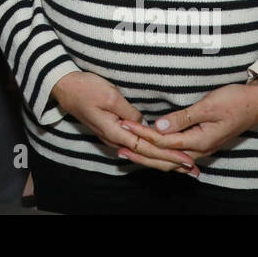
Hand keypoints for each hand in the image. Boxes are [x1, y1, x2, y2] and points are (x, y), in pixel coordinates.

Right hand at [51, 71, 195, 173]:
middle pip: (147, 157)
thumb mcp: (110, 96)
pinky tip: (162, 155)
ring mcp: (113, 137)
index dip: (169, 155)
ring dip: (164, 160)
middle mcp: (115, 140)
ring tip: (182, 166)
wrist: (64, 87)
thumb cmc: (85, 89)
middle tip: (193, 169)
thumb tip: (145, 123)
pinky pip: (137, 147)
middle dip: (171, 163)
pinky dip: (153, 153)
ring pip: (143, 154)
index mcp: (115, 132)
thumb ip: (129, 112)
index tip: (187, 160)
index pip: (148, 149)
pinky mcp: (113, 132)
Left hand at [119, 82, 257, 167]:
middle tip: (119, 150)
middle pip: (165, 157)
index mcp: (200, 141)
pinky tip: (152, 151)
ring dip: (149, 155)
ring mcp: (202, 147)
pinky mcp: (203, 141)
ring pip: (170, 157)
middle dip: (141, 153)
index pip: (164, 142)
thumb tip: (159, 126)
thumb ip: (183, 118)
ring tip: (129, 153)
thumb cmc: (235, 101)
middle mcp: (200, 149)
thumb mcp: (208, 106)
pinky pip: (177, 152)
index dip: (142, 135)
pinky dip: (162, 152)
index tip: (124, 127)